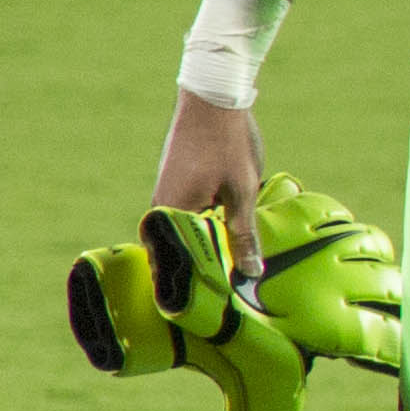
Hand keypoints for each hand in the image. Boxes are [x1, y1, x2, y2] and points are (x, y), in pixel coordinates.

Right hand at [153, 90, 267, 281]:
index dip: (186, 288)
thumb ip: (243, 234)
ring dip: (201, 250)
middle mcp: (160, 206)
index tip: (200, 312)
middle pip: (175, 251)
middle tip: (218, 297)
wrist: (214, 98)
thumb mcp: (242, 193)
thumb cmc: (228, 145)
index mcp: (170, 213)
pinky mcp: (178, 184)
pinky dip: (203, 230)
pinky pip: (187, 216)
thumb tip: (249, 273)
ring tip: (223, 276)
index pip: (170, 264)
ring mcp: (168, 193)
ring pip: (183, 233)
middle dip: (195, 272)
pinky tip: (224, 239)